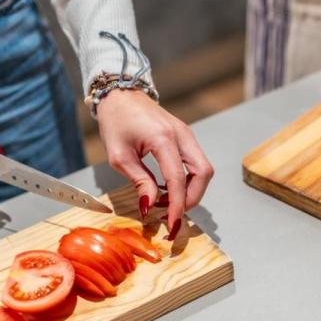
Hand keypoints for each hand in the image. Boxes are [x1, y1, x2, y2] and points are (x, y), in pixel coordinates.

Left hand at [96, 89, 213, 239]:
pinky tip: (170, 188)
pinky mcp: (186, 137)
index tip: (172, 226)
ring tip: (167, 202)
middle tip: (172, 215)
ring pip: (204, 169)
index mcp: (163, 138)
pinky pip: (197, 163)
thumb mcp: (119, 156)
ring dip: (191, 191)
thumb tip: (150, 207)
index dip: (178, 206)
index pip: (178, 179)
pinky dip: (188, 180)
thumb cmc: (116, 121)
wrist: (120, 95)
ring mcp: (187, 134)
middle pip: (203, 174)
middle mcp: (182, 135)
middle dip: (192, 200)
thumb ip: (139, 181)